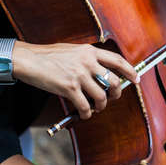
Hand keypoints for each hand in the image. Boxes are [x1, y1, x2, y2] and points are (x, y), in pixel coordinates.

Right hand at [13, 42, 138, 118]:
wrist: (29, 60)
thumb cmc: (48, 56)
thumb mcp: (73, 50)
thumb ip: (88, 58)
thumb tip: (101, 71)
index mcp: (90, 51)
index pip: (117, 60)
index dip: (130, 71)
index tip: (136, 79)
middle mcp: (87, 62)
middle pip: (113, 82)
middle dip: (116, 94)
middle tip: (112, 98)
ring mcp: (79, 75)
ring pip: (102, 97)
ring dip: (101, 106)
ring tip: (95, 108)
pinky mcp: (69, 88)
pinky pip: (85, 106)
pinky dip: (87, 113)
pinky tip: (84, 113)